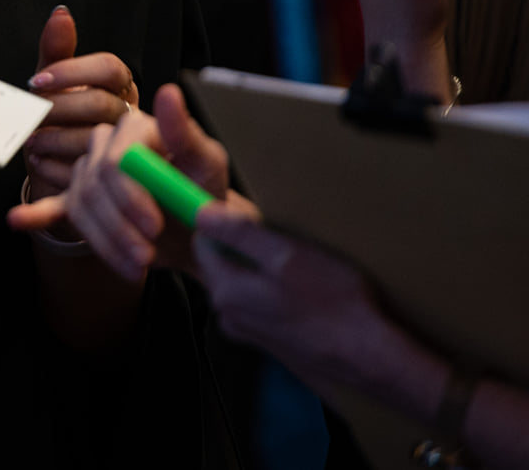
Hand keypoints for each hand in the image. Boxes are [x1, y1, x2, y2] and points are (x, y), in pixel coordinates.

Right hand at [8, 84, 237, 280]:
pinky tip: (19, 219)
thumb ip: (185, 132)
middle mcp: (108, 144)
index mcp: (136, 128)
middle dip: (120, 224)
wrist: (200, 233)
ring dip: (108, 240)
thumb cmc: (207, 196)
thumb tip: (169, 93)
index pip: (116, 159)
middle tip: (147, 253)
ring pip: (81, 202)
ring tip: (138, 264)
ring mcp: (91, 170)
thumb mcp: (207, 167)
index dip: (131, 195)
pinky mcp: (82, 199)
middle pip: (95, 182)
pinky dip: (38, 214)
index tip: (154, 226)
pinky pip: (56, 205)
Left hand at [22, 6, 137, 194]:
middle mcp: (128, 114)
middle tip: (30, 115)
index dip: (72, 71)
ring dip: (53, 139)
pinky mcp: (109, 180)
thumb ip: (55, 49)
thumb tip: (61, 12)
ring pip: (95, 139)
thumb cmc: (55, 117)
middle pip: (101, 104)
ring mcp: (123, 149)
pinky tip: (38, 161)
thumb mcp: (50, 81)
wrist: (52, 165)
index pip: (109, 67)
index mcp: (118, 85)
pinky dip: (54, 167)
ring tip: (30, 140)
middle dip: (58, 108)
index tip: (36, 81)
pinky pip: (86, 173)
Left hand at [194, 208, 409, 403]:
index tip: (255, 218)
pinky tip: (305, 293)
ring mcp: (248, 330)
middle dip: (246, 247)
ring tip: (302, 270)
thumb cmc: (334, 304)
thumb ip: (240, 234)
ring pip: (243, 283)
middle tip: (285, 244)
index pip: (203, 241)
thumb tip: (202, 214)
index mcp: (225, 290)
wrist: (369, 358)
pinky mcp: (269, 341)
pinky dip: (275, 293)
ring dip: (263, 270)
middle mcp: (228, 313)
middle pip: (222, 263)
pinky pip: (260, 304)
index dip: (226, 224)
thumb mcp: (287, 255)